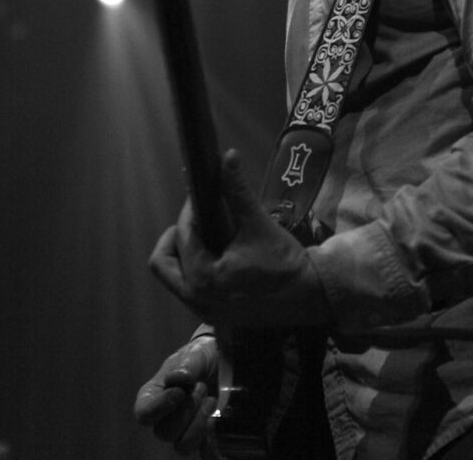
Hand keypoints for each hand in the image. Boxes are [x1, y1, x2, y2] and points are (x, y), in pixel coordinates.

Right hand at [134, 335, 217, 454]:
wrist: (223, 361)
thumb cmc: (200, 356)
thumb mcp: (194, 354)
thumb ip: (187, 365)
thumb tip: (177, 379)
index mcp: (153, 396)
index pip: (143, 414)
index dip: (160, 407)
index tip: (180, 392)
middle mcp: (164, 418)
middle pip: (165, 433)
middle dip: (187, 411)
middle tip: (201, 387)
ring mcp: (183, 431)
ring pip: (182, 446)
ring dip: (199, 425)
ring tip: (211, 402)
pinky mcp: (203, 438)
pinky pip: (204, 453)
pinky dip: (212, 443)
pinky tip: (218, 422)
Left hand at [149, 149, 330, 327]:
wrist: (309, 297)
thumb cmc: (284, 263)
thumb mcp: (258, 223)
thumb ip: (238, 190)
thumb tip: (228, 156)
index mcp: (203, 277)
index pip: (182, 235)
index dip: (189, 209)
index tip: (200, 194)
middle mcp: (196, 299)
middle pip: (163, 264)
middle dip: (174, 237)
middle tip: (196, 221)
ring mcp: (204, 312)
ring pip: (174, 279)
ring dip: (184, 253)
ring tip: (206, 233)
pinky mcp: (215, 316)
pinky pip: (189, 290)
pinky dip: (194, 269)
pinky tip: (215, 254)